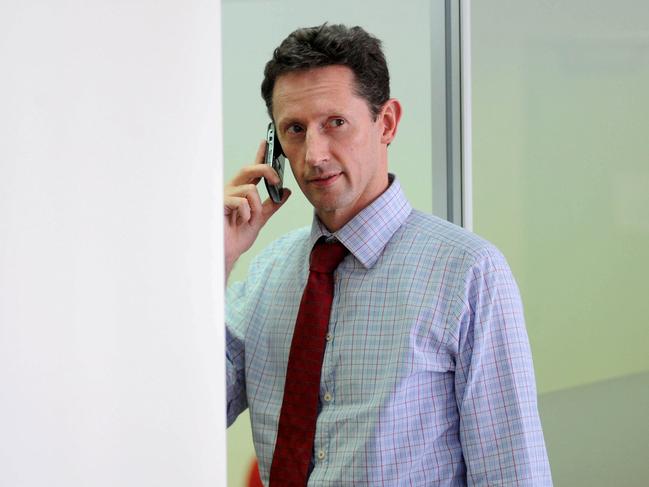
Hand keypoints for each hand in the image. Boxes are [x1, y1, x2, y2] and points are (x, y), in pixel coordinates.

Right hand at [224, 140, 290, 279]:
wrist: (227, 251)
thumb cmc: (237, 235)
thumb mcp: (260, 218)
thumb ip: (273, 204)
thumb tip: (286, 191)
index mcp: (241, 191)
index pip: (252, 170)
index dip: (259, 155)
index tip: (267, 142)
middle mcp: (232, 189)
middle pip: (250, 169)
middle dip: (266, 171)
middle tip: (277, 180)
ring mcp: (226, 195)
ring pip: (250, 189)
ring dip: (255, 207)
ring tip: (249, 219)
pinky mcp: (221, 204)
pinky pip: (242, 202)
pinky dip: (247, 214)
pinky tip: (240, 221)